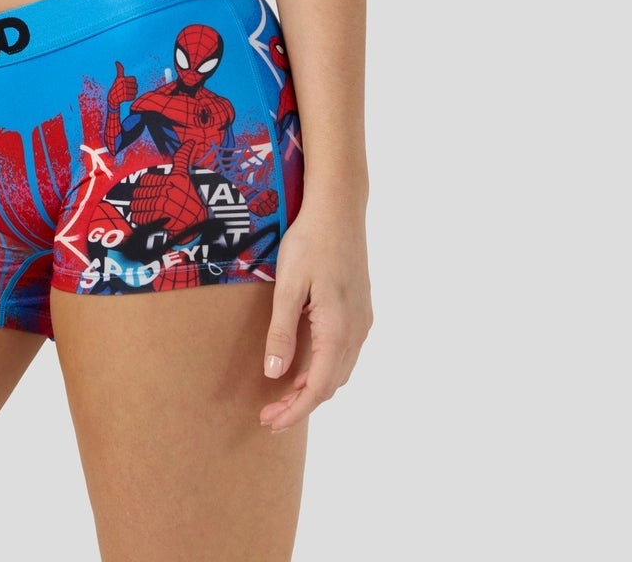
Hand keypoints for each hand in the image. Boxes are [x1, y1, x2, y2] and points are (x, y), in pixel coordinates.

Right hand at [107, 59, 136, 109]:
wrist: (112, 98)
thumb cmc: (116, 87)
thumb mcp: (118, 78)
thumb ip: (119, 70)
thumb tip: (116, 61)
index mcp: (121, 79)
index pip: (134, 79)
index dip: (132, 81)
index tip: (128, 83)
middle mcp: (122, 84)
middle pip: (136, 85)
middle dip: (133, 88)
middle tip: (127, 89)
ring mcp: (124, 91)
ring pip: (135, 91)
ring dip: (133, 93)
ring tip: (128, 93)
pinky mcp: (125, 98)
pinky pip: (133, 97)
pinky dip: (131, 97)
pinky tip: (127, 97)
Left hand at [257, 196, 372, 433]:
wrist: (338, 209)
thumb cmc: (310, 242)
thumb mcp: (288, 286)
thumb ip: (282, 331)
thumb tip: (275, 374)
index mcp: (339, 329)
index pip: (319, 387)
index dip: (295, 410)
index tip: (271, 422)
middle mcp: (357, 331)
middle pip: (331, 384)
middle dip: (301, 404)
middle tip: (269, 415)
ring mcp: (362, 320)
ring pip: (340, 369)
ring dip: (314, 388)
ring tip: (282, 396)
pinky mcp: (360, 309)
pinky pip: (344, 352)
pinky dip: (324, 368)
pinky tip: (304, 365)